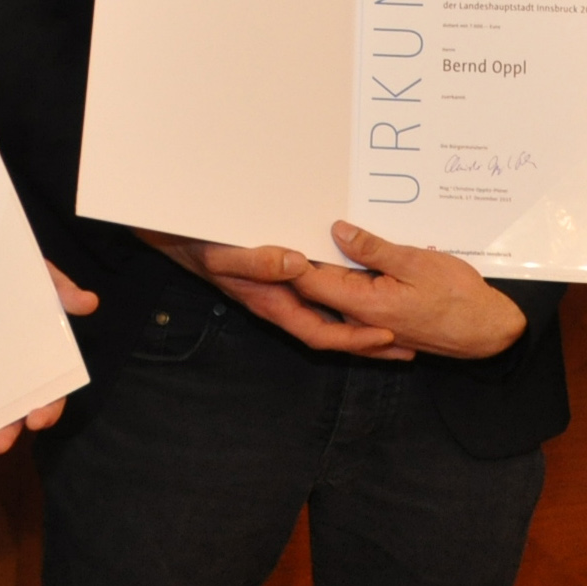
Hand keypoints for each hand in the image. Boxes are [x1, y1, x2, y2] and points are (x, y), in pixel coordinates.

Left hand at [0, 262, 97, 453]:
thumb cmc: (22, 271)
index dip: (48, 407)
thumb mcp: (44, 276)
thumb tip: (89, 303)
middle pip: (19, 404)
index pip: (52, 389)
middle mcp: (20, 367)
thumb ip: (63, 290)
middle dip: (11, 427)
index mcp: (44, 354)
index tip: (37, 420)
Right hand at [135, 229, 398, 355]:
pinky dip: (345, 299)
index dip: (354, 339)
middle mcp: (282, 303)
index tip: (387, 338)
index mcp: (272, 303)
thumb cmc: (200, 245)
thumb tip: (297, 265)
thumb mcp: (226, 252)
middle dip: (368, 343)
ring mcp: (283, 294)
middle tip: (407, 347)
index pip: (320, 331)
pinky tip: (363, 290)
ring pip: (329, 316)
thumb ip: (257, 261)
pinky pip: (321, 297)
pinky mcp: (283, 279)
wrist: (180, 238)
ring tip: (397, 329)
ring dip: (361, 324)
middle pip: (332, 332)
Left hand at [290, 222, 525, 358]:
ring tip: (328, 234)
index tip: (283, 229)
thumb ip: (372, 249)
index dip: (291, 259)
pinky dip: (349, 281)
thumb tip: (337, 231)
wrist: (488, 332)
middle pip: (318, 289)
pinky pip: (353, 303)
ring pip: (336, 295)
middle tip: (301, 223)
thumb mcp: (416, 262)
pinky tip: (354, 259)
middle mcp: (360, 321)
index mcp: (363, 305)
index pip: (309, 282)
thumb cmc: (458, 297)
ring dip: (331, 268)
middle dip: (308, 258)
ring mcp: (370, 326)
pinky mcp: (381, 325)